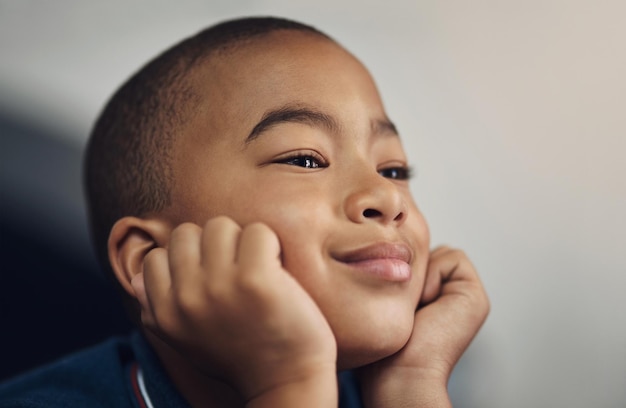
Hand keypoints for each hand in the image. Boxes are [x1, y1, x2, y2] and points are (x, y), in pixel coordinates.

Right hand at [131, 217, 336, 403]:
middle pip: (186, 233)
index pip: (155, 258)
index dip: (185, 262)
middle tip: (235, 269)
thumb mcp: (185, 339)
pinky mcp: (256, 279)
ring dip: (241, 241)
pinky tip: (276, 268)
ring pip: (220, 225)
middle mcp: (187, 299)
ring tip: (256, 268)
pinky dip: (270, 244)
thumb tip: (135, 279)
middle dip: (211, 245)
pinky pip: (257, 231)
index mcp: (165, 314)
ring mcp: (220, 287)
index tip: (210, 278)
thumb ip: (156, 309)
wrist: (287, 380)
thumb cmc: (239, 355)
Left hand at [358, 247, 489, 407]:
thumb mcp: (380, 302)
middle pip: (427, 252)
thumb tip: (385, 251)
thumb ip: (390, 275)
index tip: (390, 296)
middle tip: (404, 300)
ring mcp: (465, 296)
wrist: (401, 373)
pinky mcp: (475, 295)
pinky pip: (454, 257)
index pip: (415, 258)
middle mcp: (450, 296)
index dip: (399, 266)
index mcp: (431, 299)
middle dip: (411, 268)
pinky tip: (426, 301)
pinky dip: (435, 273)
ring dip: (421, 273)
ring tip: (415, 304)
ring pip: (440, 252)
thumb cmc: (383, 348)